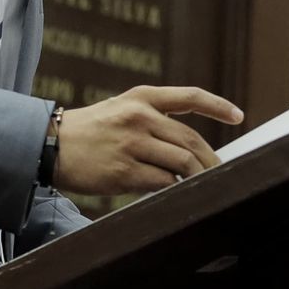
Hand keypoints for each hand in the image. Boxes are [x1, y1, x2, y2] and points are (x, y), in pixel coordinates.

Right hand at [54, 85, 242, 194]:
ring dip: (196, 177)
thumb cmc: (91, 130)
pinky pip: (162, 182)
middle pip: (191, 139)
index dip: (218, 107)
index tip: (238, 116)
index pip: (189, 97)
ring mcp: (132, 144)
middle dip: (211, 159)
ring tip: (202, 185)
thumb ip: (155, 119)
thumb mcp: (122, 109)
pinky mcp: (124, 171)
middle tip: (221, 172)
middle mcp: (139, 116)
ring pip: (181, 162)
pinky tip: (175, 191)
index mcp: (142, 97)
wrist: (50, 145)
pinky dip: (174, 188)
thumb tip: (192, 147)